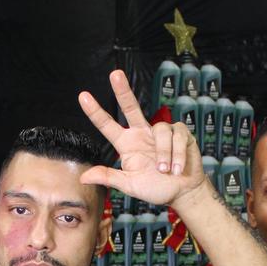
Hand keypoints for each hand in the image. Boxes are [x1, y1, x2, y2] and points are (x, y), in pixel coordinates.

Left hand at [78, 70, 208, 207]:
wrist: (183, 192)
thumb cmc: (156, 188)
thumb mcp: (130, 185)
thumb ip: (109, 178)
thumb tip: (83, 177)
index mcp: (127, 144)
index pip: (107, 125)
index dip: (95, 111)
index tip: (83, 96)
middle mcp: (141, 133)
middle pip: (130, 106)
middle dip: (123, 90)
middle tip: (115, 74)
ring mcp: (161, 131)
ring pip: (160, 131)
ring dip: (164, 155)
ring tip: (166, 171)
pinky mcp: (180, 132)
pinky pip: (177, 136)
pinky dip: (177, 155)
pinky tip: (178, 168)